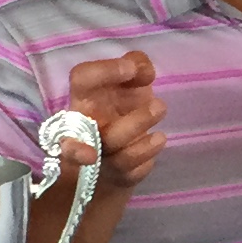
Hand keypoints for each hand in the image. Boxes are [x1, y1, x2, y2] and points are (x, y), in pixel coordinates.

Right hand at [62, 53, 167, 188]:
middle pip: (91, 123)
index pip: (81, 79)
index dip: (103, 71)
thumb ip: (136, 66)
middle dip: (122, 114)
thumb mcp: (128, 84)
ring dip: (140, 130)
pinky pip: (131, 170)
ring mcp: (100, 154)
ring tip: (161, 116)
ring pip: (114, 147)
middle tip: (158, 104)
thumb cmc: (120, 110)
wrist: (118, 156)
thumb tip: (143, 71)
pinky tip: (158, 140)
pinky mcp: (117, 175)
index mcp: (84, 98)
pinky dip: (146, 154)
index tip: (131, 70)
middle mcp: (85, 127)